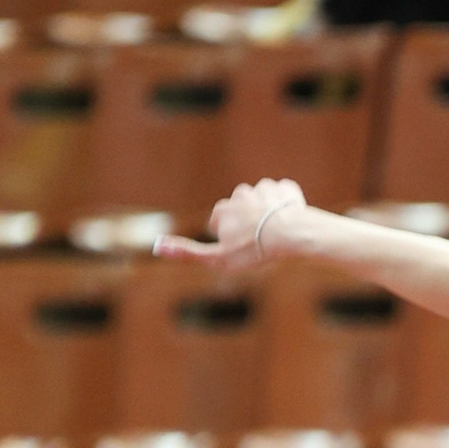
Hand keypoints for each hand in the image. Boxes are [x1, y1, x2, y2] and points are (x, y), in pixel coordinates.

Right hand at [154, 175, 311, 270]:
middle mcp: (240, 194)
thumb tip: (157, 246)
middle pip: (241, 211)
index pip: (220, 224)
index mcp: (222, 210)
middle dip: (249, 224)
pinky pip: (284, 197)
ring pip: (263, 203)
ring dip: (268, 214)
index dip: (230, 239)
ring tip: (277, 232)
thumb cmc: (253, 250)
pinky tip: (291, 220)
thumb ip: (187, 253)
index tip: (242, 248)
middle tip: (260, 241)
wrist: (290, 234)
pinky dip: (287, 207)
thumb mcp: (217, 259)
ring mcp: (263, 188)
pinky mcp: (284, 188)